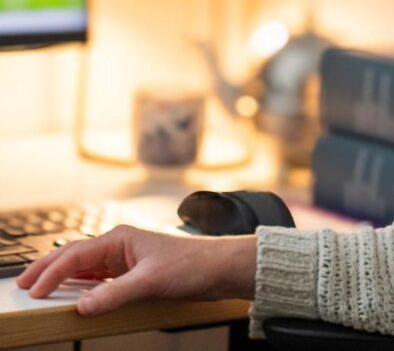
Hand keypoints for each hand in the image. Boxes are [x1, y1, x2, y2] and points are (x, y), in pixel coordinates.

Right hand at [15, 225, 257, 315]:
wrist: (220, 268)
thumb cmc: (193, 264)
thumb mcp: (151, 280)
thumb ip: (115, 294)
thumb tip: (82, 307)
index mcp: (121, 237)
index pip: (76, 254)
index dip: (52, 273)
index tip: (32, 291)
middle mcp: (121, 245)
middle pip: (76, 256)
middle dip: (48, 269)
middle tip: (23, 285)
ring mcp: (126, 260)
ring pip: (86, 268)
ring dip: (63, 278)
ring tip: (40, 290)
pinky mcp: (134, 274)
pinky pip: (99, 280)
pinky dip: (82, 287)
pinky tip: (74, 296)